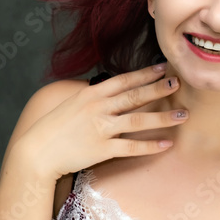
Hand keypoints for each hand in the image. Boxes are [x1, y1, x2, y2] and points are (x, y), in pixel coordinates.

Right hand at [19, 64, 189, 180]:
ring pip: (139, 120)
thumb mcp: (72, 104)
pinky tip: (167, 143)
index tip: (162, 68)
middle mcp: (98, 108)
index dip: (144, 73)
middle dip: (159, 88)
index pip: (123, 80)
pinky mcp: (102, 149)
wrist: (37, 151)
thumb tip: (111, 90)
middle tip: (178, 83)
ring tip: (182, 114)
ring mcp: (101, 128)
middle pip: (135, 96)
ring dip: (163, 117)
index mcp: (91, 94)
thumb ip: (94, 97)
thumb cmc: (53, 127)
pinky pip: (132, 146)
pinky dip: (151, 145)